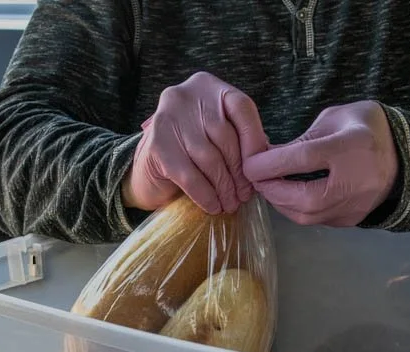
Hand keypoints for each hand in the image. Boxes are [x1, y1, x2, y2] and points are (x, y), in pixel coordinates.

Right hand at [122, 71, 268, 214]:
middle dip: (238, 171)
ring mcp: (167, 118)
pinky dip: (205, 195)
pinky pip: (190, 176)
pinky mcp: (156, 145)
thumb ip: (241, 139)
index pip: (241, 107)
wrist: (144, 170)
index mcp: (207, 86)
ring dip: (223, 187)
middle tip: (245, 195)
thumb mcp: (217, 136)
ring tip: (230, 204)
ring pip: (208, 157)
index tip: (260, 170)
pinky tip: (213, 206)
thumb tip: (265, 160)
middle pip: (224, 135)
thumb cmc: (189, 152)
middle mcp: (185, 95)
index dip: (254, 140)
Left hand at [243, 101, 398, 226]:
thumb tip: (266, 157)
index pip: (302, 160)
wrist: (407, 155)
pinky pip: (315, 220)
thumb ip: (301, 140)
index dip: (270, 163)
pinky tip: (286, 196)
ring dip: (281, 202)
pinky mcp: (351, 220)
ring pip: (307, 215)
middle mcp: (356, 182)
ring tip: (268, 186)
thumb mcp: (335, 119)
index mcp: (352, 147)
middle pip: (303, 198)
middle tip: (255, 178)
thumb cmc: (365, 129)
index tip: (249, 163)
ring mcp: (355, 206)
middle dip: (272, 189)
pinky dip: (296, 209)